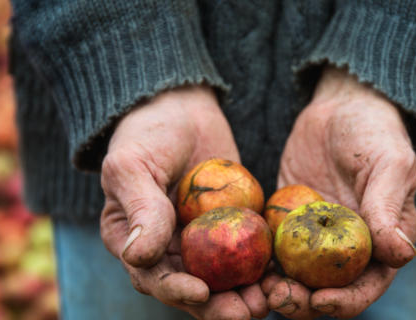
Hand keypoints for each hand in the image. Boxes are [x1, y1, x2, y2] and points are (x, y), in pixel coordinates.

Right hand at [99, 85, 267, 318]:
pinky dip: (263, 269)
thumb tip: (137, 257)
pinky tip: (283, 276)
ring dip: (243, 295)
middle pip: (192, 288)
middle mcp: (167, 251)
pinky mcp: (231, 230)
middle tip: (245, 314)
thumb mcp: (133, 165)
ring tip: (270, 303)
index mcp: (134, 242)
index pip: (152, 277)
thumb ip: (140, 207)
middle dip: (218, 306)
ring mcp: (201, 243)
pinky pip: (246, 253)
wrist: (182, 108)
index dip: (175, 291)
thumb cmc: (148, 133)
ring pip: (223, 279)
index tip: (201, 292)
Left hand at [263, 67, 415, 318]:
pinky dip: (261, 259)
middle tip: (278, 297)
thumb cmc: (375, 133)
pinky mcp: (288, 221)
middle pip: (326, 289)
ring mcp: (315, 236)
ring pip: (297, 276)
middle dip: (304, 302)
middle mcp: (347, 247)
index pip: (366, 285)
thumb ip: (388, 210)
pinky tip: (244, 260)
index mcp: (381, 242)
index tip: (319, 300)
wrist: (341, 105)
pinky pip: (273, 247)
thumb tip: (402, 256)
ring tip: (259, 287)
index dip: (345, 302)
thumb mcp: (389, 166)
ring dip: (279, 287)